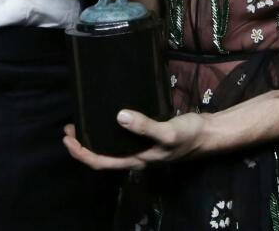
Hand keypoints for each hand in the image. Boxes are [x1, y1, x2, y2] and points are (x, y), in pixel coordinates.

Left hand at [63, 110, 211, 169]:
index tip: (68, 139)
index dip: (82, 153)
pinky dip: (109, 129)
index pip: (102, 162)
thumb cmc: (189, 135)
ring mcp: (142, 147)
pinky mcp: (147, 136)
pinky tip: (108, 116)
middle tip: (69, 128)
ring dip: (94, 137)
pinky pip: (122, 136)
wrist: (210, 133)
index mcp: (137, 159)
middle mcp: (136, 156)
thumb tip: (119, 116)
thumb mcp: (168, 131)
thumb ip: (145, 126)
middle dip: (82, 144)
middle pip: (103, 156)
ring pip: (111, 146)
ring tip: (81, 122)